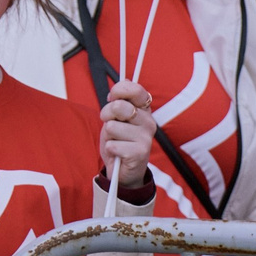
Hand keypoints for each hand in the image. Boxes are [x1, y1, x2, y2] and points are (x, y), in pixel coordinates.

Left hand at [100, 78, 157, 194]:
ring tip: (115, 141)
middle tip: (110, 125)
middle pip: (119, 107)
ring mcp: (146, 138)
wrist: (123, 171)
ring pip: (112, 126)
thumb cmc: (119, 141)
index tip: (112, 98)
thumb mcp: (116, 117)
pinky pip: (112, 144)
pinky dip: (110, 149)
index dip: (119, 91)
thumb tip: (122, 84)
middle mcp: (149, 122)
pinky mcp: (140, 153)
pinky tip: (118, 153)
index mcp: (144, 110)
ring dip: (108, 136)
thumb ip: (119, 100)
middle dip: (106, 115)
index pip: (136, 90)